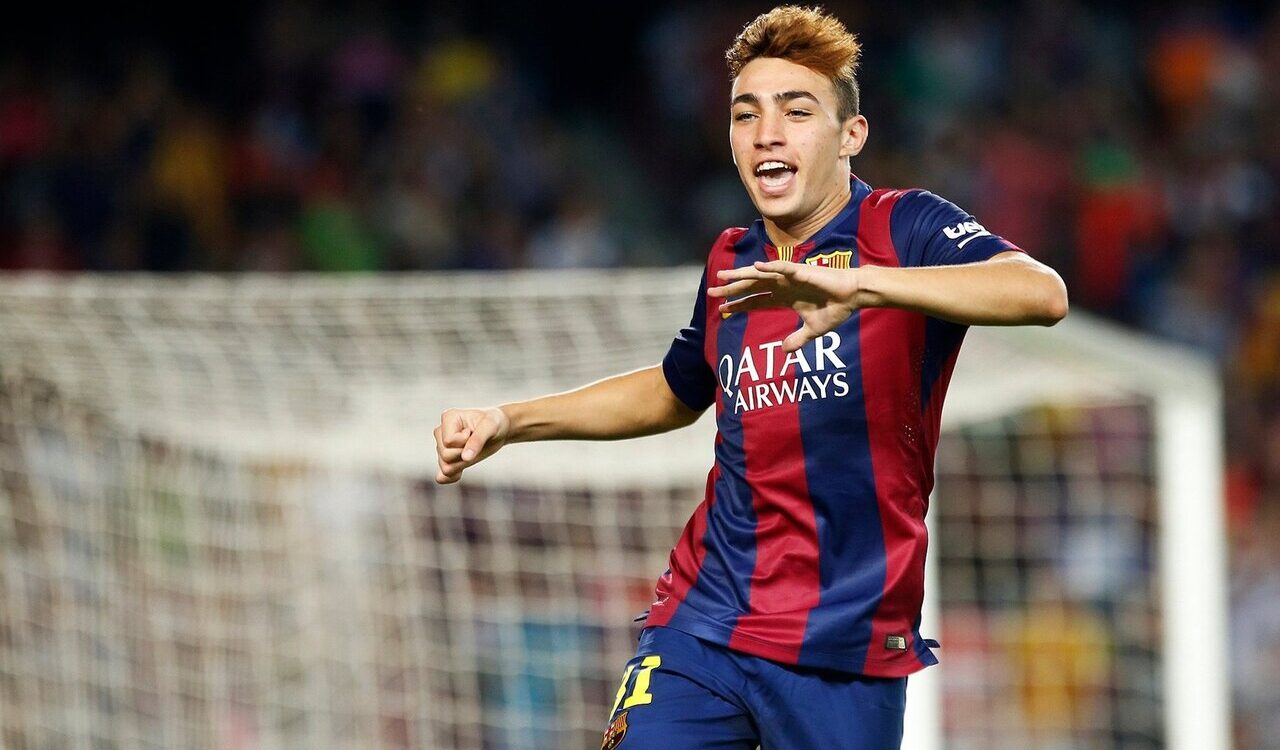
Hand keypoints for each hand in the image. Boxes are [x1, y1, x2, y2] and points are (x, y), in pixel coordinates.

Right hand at [434, 406, 510, 483]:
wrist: (498, 430)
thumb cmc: (494, 423)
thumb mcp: (491, 427)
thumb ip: (477, 440)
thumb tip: (465, 458)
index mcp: (448, 417)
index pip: (448, 441)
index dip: (465, 442)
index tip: (473, 432)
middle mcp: (441, 431)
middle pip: (445, 455)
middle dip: (464, 453)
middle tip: (475, 443)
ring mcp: (441, 446)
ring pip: (445, 467)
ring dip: (462, 464)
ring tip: (472, 452)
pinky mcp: (446, 459)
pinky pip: (442, 476)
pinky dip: (452, 477)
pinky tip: (462, 472)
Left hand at [708, 260, 860, 350]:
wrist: (853, 296)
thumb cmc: (835, 310)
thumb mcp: (813, 331)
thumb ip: (797, 340)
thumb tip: (784, 352)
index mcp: (784, 297)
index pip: (755, 301)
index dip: (738, 305)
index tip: (722, 310)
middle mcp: (782, 285)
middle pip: (751, 286)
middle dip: (731, 289)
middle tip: (711, 291)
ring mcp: (790, 277)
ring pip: (760, 275)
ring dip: (741, 275)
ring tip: (723, 276)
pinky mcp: (802, 272)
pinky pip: (783, 267)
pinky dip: (770, 266)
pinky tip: (756, 267)